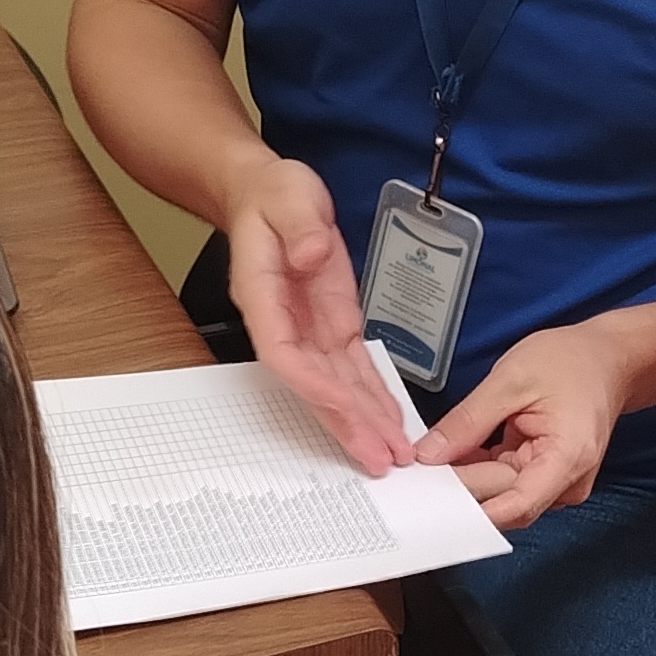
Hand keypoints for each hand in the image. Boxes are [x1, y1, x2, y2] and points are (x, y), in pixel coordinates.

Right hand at [221, 156, 397, 475]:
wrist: (268, 195)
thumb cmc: (272, 195)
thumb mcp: (287, 196)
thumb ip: (300, 226)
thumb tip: (314, 255)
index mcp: (263, 297)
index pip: (285, 353)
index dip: (312, 384)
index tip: (344, 408)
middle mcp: (284, 325)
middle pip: (313, 385)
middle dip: (346, 423)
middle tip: (379, 460)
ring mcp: (309, 330)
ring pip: (335, 385)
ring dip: (362, 422)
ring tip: (392, 456)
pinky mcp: (333, 325)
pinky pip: (353, 368)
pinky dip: (372, 396)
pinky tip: (391, 422)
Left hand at [413, 318, 631, 530]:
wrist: (607, 358)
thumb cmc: (572, 362)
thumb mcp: (510, 380)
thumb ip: (468, 421)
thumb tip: (430, 454)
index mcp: (567, 458)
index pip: (515, 506)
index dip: (471, 508)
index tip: (433, 498)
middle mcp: (567, 481)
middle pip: (504, 503)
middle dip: (462, 488)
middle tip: (419, 470)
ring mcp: (557, 483)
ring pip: (501, 496)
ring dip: (469, 479)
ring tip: (436, 456)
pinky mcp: (545, 477)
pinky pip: (505, 483)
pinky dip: (480, 469)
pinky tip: (458, 453)